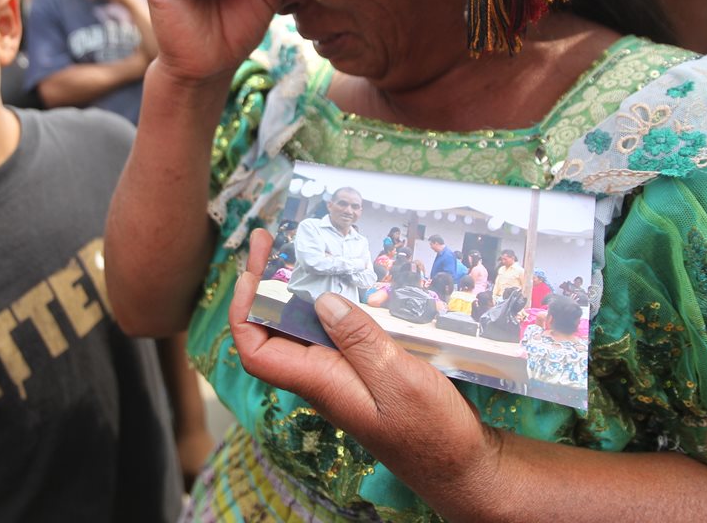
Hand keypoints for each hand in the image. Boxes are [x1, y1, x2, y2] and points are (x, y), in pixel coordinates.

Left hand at [230, 229, 491, 511]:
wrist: (463, 466)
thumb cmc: (434, 432)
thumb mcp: (399, 380)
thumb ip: (360, 341)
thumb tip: (320, 300)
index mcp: (321, 382)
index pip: (257, 350)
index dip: (243, 311)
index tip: (250, 271)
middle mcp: (324, 377)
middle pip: (273, 331)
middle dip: (264, 285)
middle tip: (268, 239)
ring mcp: (343, 374)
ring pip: (304, 329)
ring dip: (296, 290)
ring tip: (299, 248)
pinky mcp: (365, 371)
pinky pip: (336, 333)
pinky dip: (332, 303)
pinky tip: (346, 281)